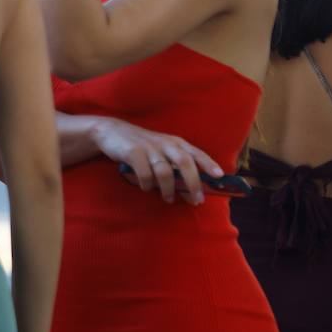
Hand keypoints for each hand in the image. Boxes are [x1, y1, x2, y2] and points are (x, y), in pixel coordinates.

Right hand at [89, 117, 221, 204]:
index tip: (220, 176)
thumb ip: (175, 165)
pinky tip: (146, 188)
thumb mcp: (161, 150)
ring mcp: (149, 147)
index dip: (208, 164)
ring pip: (165, 171)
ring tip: (169, 198)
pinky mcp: (133, 152)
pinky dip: (147, 184)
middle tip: (197, 200)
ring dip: (169, 188)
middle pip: (184, 162)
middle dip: (193, 183)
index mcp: (174, 142)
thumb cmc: (142, 146)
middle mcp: (164, 143)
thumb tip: (192, 191)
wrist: (111, 131)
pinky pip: (144, 173)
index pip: (195, 153)